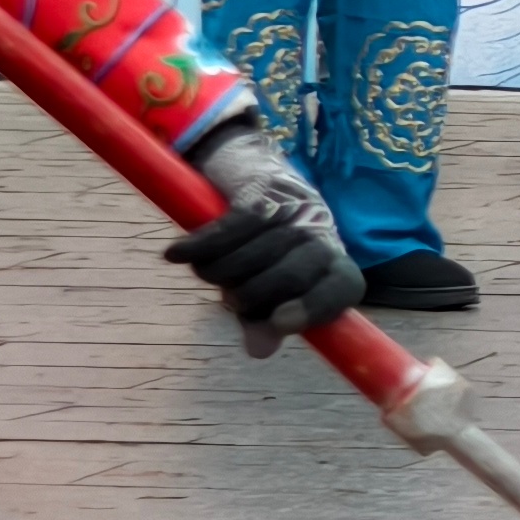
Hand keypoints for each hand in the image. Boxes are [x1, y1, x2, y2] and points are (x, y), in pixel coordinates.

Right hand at [165, 119, 363, 355]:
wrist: (249, 168)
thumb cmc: (262, 244)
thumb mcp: (266, 284)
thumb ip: (264, 320)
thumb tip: (259, 352)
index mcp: (332, 260)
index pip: (343, 287)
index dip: (316, 308)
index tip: (281, 322)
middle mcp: (320, 232)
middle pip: (291, 276)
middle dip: (251, 296)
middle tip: (231, 296)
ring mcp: (292, 210)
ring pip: (253, 257)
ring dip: (218, 272)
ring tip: (209, 269)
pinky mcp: (259, 191)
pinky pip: (228, 230)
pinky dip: (199, 246)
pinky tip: (176, 254)